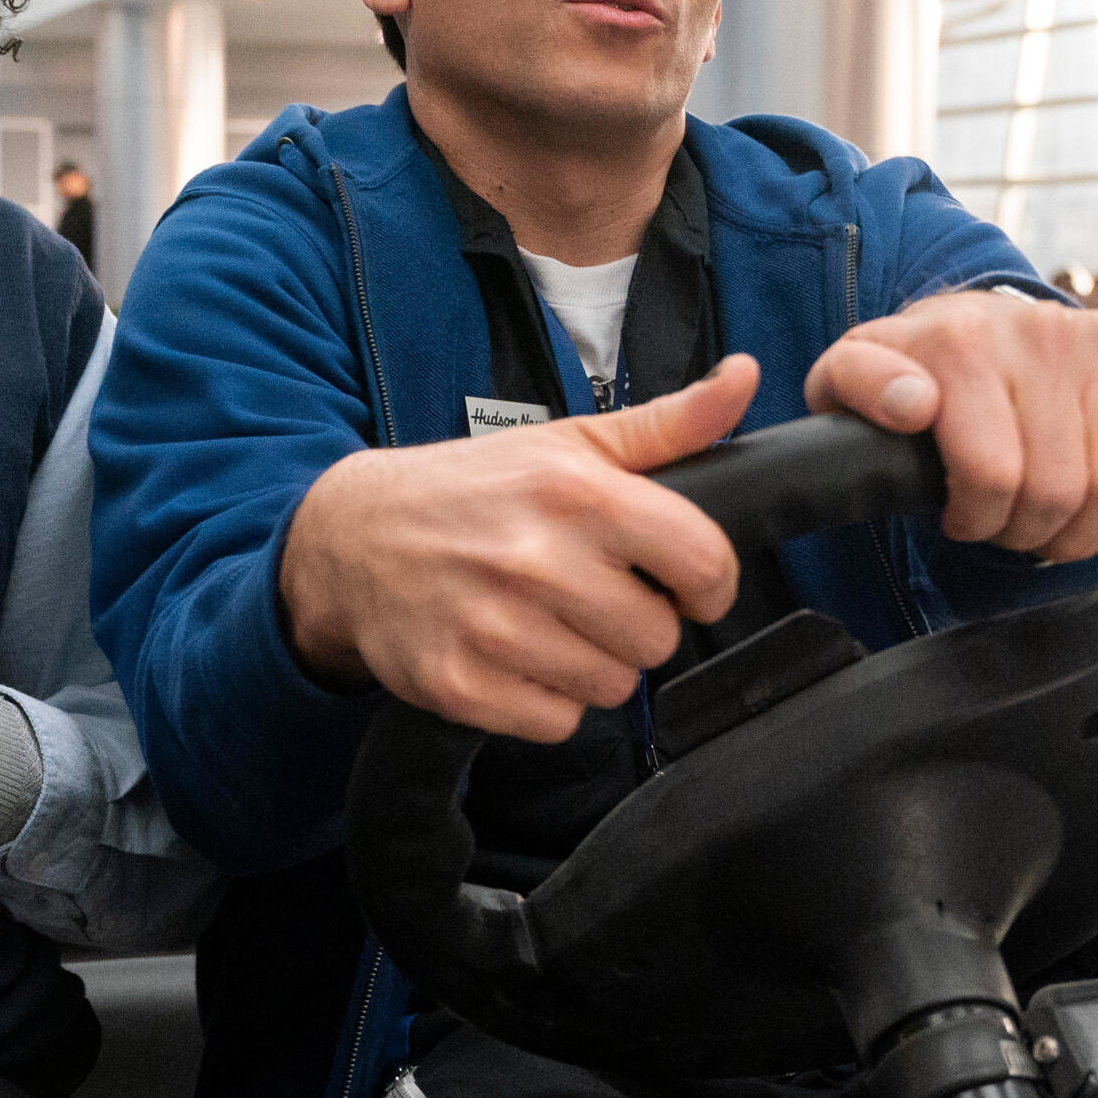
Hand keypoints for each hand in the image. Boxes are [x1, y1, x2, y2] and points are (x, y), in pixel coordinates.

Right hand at [278, 359, 754, 742]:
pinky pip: (555, 721)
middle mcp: (535, 559)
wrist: (350, 538)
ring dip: (590, 665)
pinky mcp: (458, 684)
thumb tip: (747, 377)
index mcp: (575, 492)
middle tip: (589, 598)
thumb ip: (668, 423)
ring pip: (610, 686)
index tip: (680, 582)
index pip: (704, 563)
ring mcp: (492, 627)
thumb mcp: (567, 444)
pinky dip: (543, 699)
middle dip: (635, 623)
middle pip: (659, 639)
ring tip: (547, 624)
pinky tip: (513, 655)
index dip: (706, 582)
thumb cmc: (472, 490)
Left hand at [804, 291, 1097, 561]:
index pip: (993, 474)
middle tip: (1006, 524)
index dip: (977, 519)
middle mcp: (1042, 333)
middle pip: (1059, 491)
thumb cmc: (915, 367)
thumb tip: (911, 404)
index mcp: (963, 343)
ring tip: (1048, 518)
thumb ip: (857, 385)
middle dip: (1026, 531)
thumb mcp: (849, 374)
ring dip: (1083, 528)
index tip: (962, 518)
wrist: (971, 320)